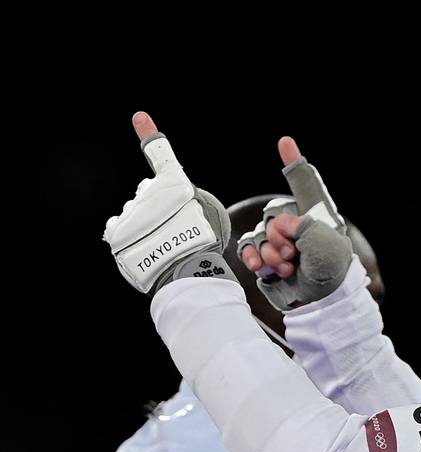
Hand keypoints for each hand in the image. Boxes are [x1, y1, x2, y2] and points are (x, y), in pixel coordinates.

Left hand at [103, 112, 233, 293]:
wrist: (186, 271)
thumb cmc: (204, 246)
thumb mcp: (211, 215)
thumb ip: (189, 203)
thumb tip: (173, 206)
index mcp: (175, 185)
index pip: (160, 154)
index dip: (148, 133)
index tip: (139, 117)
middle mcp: (149, 193)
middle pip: (147, 192)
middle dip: (155, 205)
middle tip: (172, 227)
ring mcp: (130, 213)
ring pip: (133, 212)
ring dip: (143, 224)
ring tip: (160, 244)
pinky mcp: (116, 233)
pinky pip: (118, 229)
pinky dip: (127, 237)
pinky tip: (143, 248)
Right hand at [236, 137, 351, 310]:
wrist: (321, 304)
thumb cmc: (332, 274)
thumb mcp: (325, 246)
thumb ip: (302, 227)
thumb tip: (280, 227)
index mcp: (317, 217)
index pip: (305, 185)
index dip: (294, 163)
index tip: (286, 143)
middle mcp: (298, 226)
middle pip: (273, 215)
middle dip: (279, 236)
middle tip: (292, 255)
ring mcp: (281, 242)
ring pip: (259, 234)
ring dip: (269, 252)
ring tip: (285, 268)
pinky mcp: (268, 259)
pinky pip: (249, 248)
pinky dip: (253, 257)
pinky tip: (261, 267)